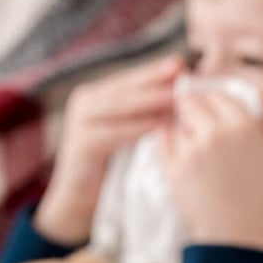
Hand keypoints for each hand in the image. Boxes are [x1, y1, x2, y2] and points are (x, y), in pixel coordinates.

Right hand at [36, 56, 181, 244]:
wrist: (82, 199)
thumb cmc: (115, 162)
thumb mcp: (132, 130)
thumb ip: (148, 110)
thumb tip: (182, 90)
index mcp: (98, 94)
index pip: (131, 77)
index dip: (155, 71)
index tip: (181, 64)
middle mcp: (86, 103)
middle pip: (126, 88)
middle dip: (155, 81)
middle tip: (181, 75)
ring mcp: (79, 123)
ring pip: (119, 106)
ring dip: (150, 101)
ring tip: (176, 98)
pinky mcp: (80, 146)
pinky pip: (112, 134)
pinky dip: (136, 129)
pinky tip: (157, 127)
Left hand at [158, 88, 262, 251]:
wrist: (243, 236)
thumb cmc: (258, 200)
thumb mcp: (260, 154)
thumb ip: (239, 129)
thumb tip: (214, 108)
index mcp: (246, 126)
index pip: (219, 95)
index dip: (212, 103)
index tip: (209, 111)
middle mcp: (219, 132)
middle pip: (191, 101)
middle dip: (189, 110)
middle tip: (192, 125)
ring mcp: (193, 149)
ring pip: (176, 125)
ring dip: (180, 134)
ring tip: (196, 158)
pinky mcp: (174, 168)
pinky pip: (162, 143)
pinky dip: (166, 147)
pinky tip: (180, 161)